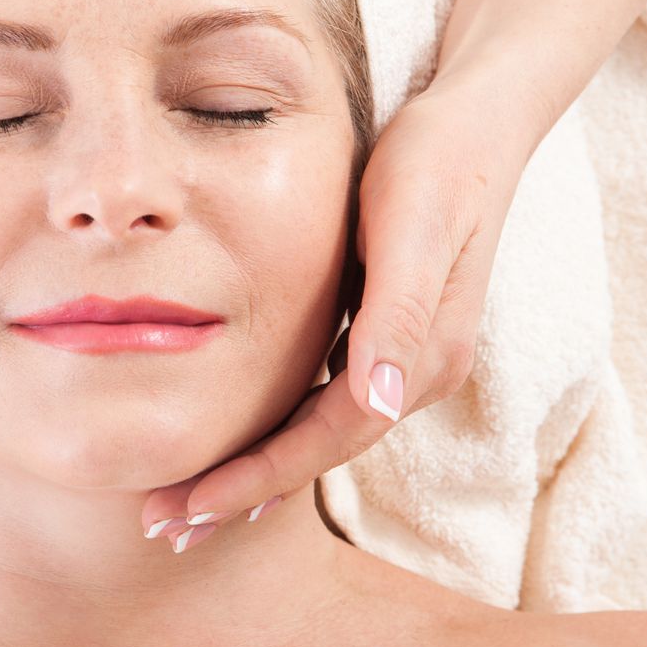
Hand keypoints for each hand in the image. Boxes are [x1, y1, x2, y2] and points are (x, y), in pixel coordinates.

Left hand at [138, 76, 535, 548]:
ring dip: (257, 470)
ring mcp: (405, 355)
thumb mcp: (410, 225)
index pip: (331, 438)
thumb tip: (380, 402)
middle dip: (245, 492)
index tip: (194, 506)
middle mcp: (417, 370)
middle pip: (322, 451)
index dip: (261, 476)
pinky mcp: (386, 332)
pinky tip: (239, 440)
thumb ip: (398, 314)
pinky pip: (325, 400)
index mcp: (422, 355)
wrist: (478, 118)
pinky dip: (278, 428)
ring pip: (321, 432)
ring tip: (188, 501)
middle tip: (168, 528)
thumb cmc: (436, 160)